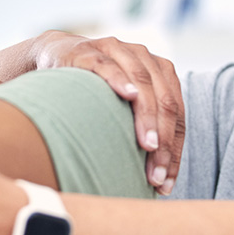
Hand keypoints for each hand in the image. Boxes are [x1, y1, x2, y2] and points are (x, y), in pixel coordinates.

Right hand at [32, 31, 183, 194]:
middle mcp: (144, 58)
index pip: (176, 114)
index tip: (165, 183)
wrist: (57, 56)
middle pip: (165, 101)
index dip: (174, 149)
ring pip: (142, 84)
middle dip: (164, 141)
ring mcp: (117, 51)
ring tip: (149, 146)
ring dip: (147, 117)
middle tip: (156, 174)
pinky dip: (120, 81)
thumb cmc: (95, 90)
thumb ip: (143, 128)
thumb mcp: (123, 107)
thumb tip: (158, 180)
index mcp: (160, 71)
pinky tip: (128, 96)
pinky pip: (108, 67)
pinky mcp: (89, 52)